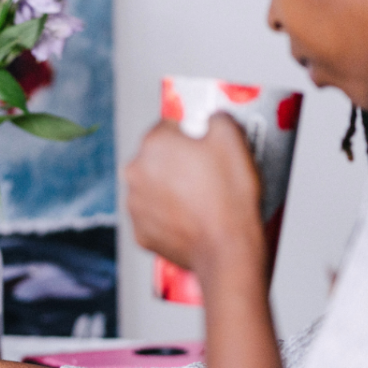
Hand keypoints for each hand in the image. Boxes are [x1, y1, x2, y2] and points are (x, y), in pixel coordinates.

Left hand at [125, 114, 264, 277]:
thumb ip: (216, 119)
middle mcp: (134, 173)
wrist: (226, 248)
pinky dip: (168, 216)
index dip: (188, 132)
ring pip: (152, 188)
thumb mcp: (232, 139)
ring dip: (170, 189)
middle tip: (204, 172)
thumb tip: (212, 120)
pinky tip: (191, 217)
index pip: (167, 126)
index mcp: (153, 145)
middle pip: (155, 158)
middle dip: (176, 162)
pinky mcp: (141, 233)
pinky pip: (154, 217)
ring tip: (200, 197)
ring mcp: (134, 206)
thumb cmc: (228, 198)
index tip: (201, 143)